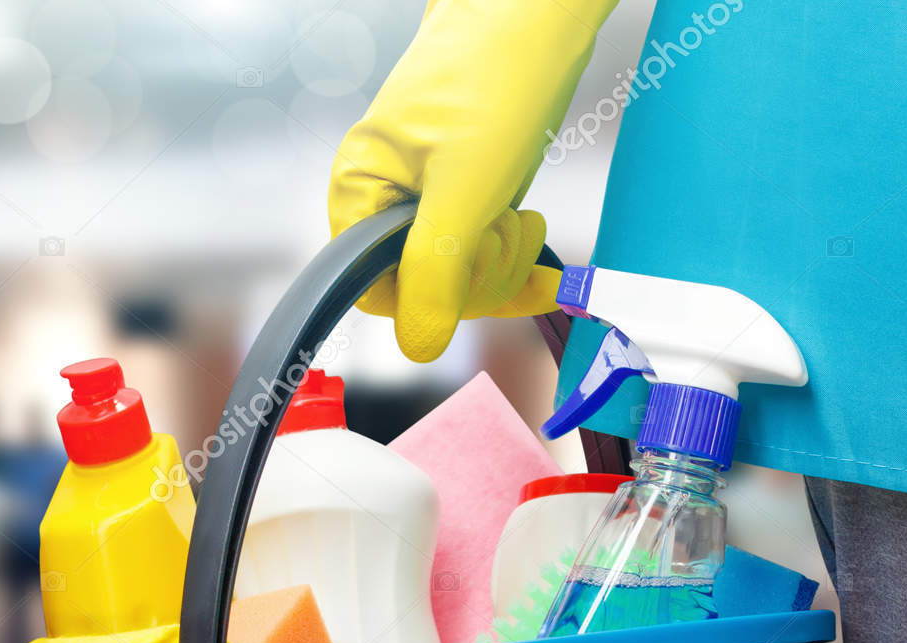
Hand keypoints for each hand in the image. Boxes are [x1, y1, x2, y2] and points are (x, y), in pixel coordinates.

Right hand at [329, 0, 616, 361]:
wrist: (537, 10)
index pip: (375, 289)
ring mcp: (428, 199)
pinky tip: (546, 274)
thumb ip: (436, 269)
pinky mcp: (467, 195)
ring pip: (458, 278)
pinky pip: (483, 256)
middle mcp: (386, 200)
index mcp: (361, 193)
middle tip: (505, 228)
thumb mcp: (465, 185)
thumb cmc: (494, 73)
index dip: (427, 295)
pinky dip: (517, 266)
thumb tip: (418, 344)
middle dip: (476, 274)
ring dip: (502, 264)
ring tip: (523, 219)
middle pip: (422, 289)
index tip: (468, 268)